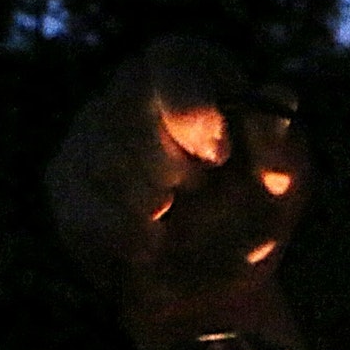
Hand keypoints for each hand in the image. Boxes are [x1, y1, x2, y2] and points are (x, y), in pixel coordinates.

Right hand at [47, 36, 310, 349]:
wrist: (211, 291)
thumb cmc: (253, 225)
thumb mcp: (283, 193)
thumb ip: (283, 150)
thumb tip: (279, 102)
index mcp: (194, 83)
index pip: (174, 58)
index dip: (190, 100)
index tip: (216, 153)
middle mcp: (135, 96)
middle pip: (131, 106)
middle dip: (171, 165)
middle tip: (194, 192)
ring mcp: (92, 133)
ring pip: (106, 160)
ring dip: (151, 206)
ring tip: (173, 222)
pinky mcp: (66, 180)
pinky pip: (86, 207)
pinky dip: (127, 236)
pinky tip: (148, 247)